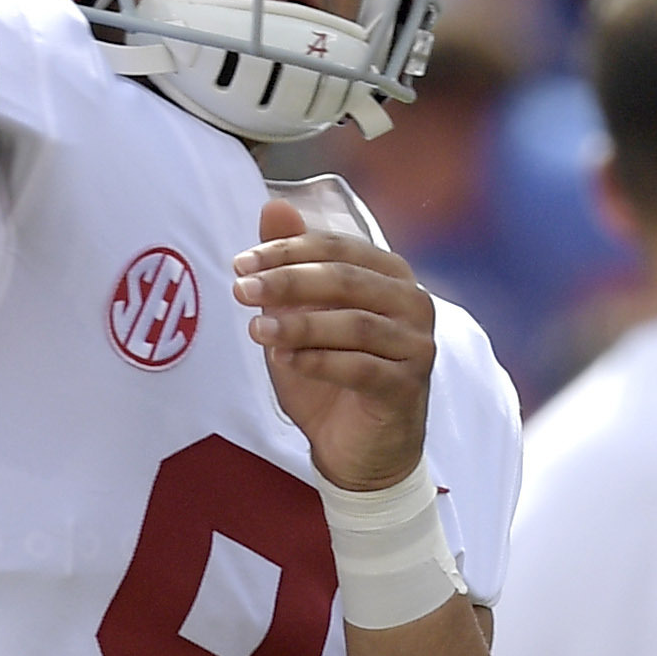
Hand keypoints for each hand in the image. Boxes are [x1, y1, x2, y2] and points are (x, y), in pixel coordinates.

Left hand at [233, 197, 433, 491]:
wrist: (359, 450)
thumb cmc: (331, 373)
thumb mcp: (300, 315)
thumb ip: (291, 263)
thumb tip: (273, 205)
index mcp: (389, 274)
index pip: (336, 248)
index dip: (286, 251)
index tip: (241, 263)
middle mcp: (412, 302)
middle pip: (345, 279)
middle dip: (287, 282)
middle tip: (240, 290)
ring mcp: (416, 345)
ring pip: (353, 323)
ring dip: (299, 325)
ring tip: (256, 331)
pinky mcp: (408, 386)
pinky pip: (360, 367)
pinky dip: (318, 361)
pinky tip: (286, 362)